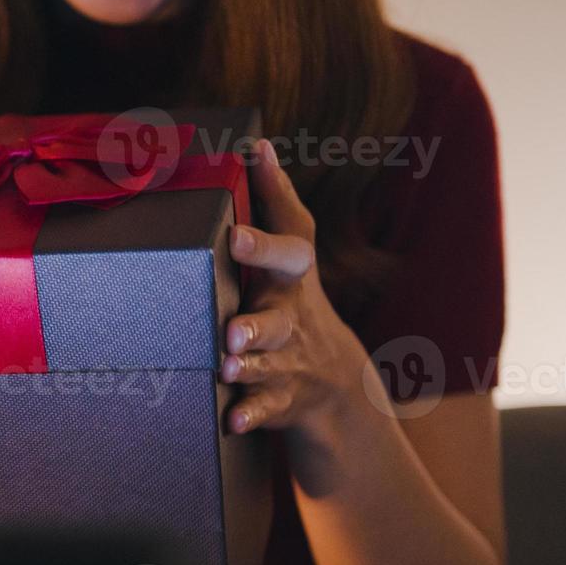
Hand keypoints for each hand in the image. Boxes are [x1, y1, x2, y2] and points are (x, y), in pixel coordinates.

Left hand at [220, 139, 370, 438]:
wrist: (337, 389)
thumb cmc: (295, 305)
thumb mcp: (292, 260)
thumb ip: (274, 205)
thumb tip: (256, 144)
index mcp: (290, 280)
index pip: (288, 252)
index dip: (264, 241)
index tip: (235, 232)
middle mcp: (292, 319)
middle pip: (277, 317)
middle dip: (256, 321)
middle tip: (232, 328)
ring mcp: (291, 362)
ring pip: (270, 362)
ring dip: (250, 363)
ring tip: (228, 362)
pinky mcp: (285, 399)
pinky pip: (268, 408)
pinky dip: (252, 413)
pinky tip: (233, 419)